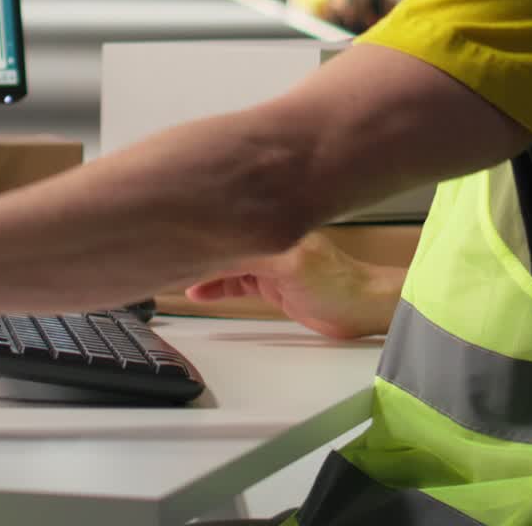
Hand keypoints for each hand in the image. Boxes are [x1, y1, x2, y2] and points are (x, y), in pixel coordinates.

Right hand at [185, 230, 405, 338]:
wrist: (362, 308)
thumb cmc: (340, 285)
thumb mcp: (290, 268)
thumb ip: (254, 257)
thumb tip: (222, 247)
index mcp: (277, 227)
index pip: (232, 223)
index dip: (207, 226)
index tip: (177, 226)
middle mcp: (272, 239)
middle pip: (227, 239)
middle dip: (201, 241)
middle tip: (169, 246)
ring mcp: (272, 261)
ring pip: (228, 260)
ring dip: (205, 267)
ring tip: (178, 271)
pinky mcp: (273, 282)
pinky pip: (236, 281)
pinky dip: (217, 285)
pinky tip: (200, 290)